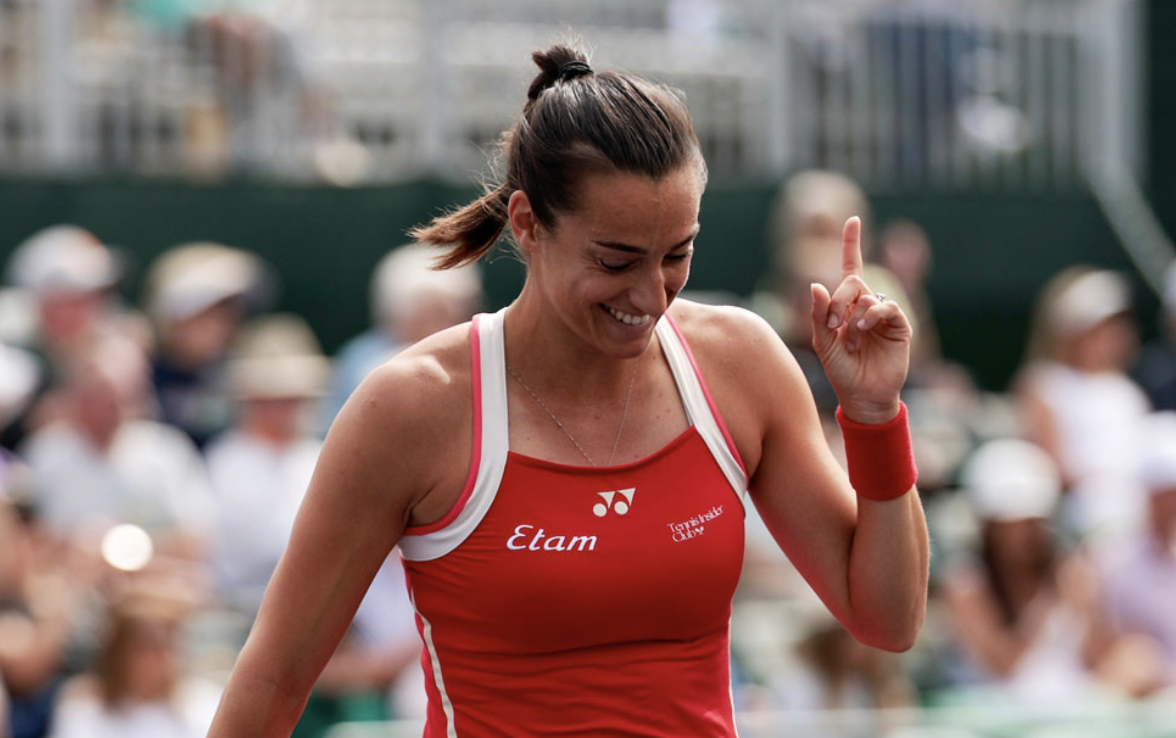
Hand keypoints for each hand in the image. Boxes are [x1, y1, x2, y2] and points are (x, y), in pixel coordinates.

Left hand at [810, 216, 911, 423]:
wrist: (861, 395)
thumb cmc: (840, 370)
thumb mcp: (822, 342)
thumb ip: (819, 314)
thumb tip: (815, 284)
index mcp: (847, 306)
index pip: (852, 267)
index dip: (852, 243)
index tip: (854, 220)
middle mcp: (866, 305)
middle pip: (853, 282)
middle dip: (838, 300)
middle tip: (832, 326)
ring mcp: (883, 315)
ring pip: (868, 295)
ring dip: (853, 316)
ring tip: (848, 340)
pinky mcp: (899, 326)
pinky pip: (887, 307)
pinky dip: (871, 316)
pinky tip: (862, 330)